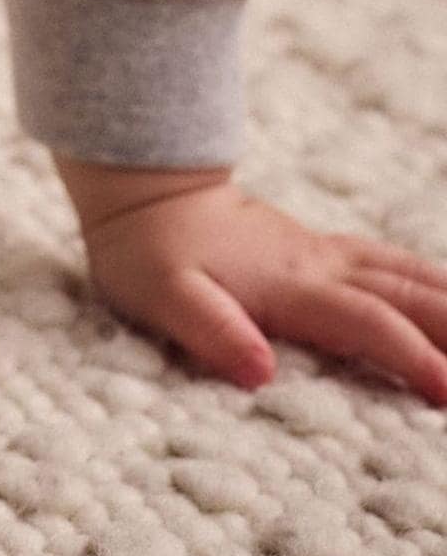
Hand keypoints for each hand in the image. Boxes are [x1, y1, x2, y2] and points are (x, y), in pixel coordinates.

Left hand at [76, 175, 446, 402]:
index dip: (410, 356)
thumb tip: (259, 371)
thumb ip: (209, 329)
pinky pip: (387, 262)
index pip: (365, 322)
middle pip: (406, 295)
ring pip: (404, 274)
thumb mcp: (160, 294)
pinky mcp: (314, 248)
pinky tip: (443, 292)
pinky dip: (427, 279)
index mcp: (288, 284)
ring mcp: (320, 252)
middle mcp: (317, 265)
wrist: (139, 184)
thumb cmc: (144, 249)